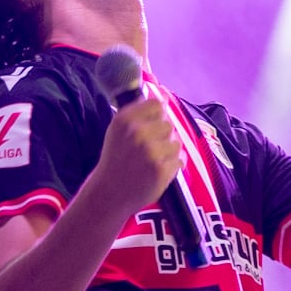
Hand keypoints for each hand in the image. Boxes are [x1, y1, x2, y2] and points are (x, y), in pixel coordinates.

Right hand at [89, 96, 181, 213]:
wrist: (109, 193)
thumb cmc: (116, 160)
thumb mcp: (118, 130)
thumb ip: (139, 113)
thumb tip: (164, 96)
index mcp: (125, 120)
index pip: (157, 104)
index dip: (158, 116)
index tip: (152, 126)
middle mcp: (137, 132)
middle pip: (168, 124)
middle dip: (163, 137)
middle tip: (148, 150)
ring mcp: (150, 152)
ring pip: (176, 142)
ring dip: (169, 152)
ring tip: (152, 162)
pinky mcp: (161, 169)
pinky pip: (180, 160)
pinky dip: (172, 166)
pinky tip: (157, 171)